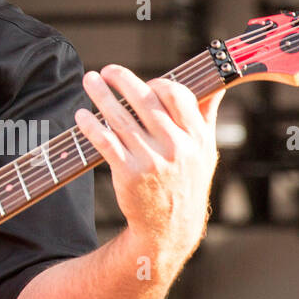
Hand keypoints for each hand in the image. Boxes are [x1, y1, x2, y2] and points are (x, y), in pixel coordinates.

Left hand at [74, 65, 224, 274]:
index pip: (177, 95)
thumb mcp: (206, 152)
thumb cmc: (186, 183)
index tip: (144, 83)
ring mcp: (152, 161)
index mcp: (197, 138)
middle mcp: (176, 147)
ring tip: (89, 80)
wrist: (170, 227)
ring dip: (101, 94)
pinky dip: (91, 125)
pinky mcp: (129, 174)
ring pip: (121, 118)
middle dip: (122, 80)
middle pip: (145, 101)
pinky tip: (82, 115)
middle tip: (108, 70)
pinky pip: (106, 141)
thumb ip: (207, 116)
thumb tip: (217, 84)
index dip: (157, 83)